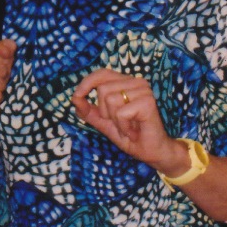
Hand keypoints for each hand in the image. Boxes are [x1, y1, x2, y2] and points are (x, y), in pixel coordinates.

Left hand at [71, 68, 188, 175]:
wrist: (152, 152)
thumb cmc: (131, 136)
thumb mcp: (104, 123)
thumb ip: (89, 111)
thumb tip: (75, 98)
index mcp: (126, 83)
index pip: (102, 73)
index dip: (87, 82)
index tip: (77, 96)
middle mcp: (136, 82)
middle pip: (103, 89)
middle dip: (105, 112)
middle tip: (120, 123)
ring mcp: (143, 90)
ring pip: (110, 100)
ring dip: (116, 121)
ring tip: (128, 127)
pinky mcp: (147, 102)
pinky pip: (121, 113)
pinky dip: (124, 127)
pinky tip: (134, 132)